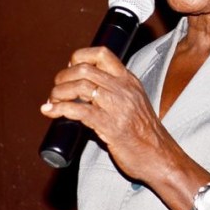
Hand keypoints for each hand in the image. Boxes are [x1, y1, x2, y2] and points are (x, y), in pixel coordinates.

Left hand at [40, 46, 177, 180]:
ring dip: (58, 93)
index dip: (79, 56)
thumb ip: (116, 93)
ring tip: (52, 102)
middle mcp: (123, 89)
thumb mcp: (135, 102)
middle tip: (56, 90)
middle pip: (84, 69)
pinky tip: (50, 112)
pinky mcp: (110, 126)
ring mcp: (117, 106)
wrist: (159, 155)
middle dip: (63, 77)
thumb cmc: (145, 132)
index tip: (70, 67)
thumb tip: (85, 91)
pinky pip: (79, 111)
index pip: (102, 54)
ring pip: (79, 87)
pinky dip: (59, 110)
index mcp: (129, 80)